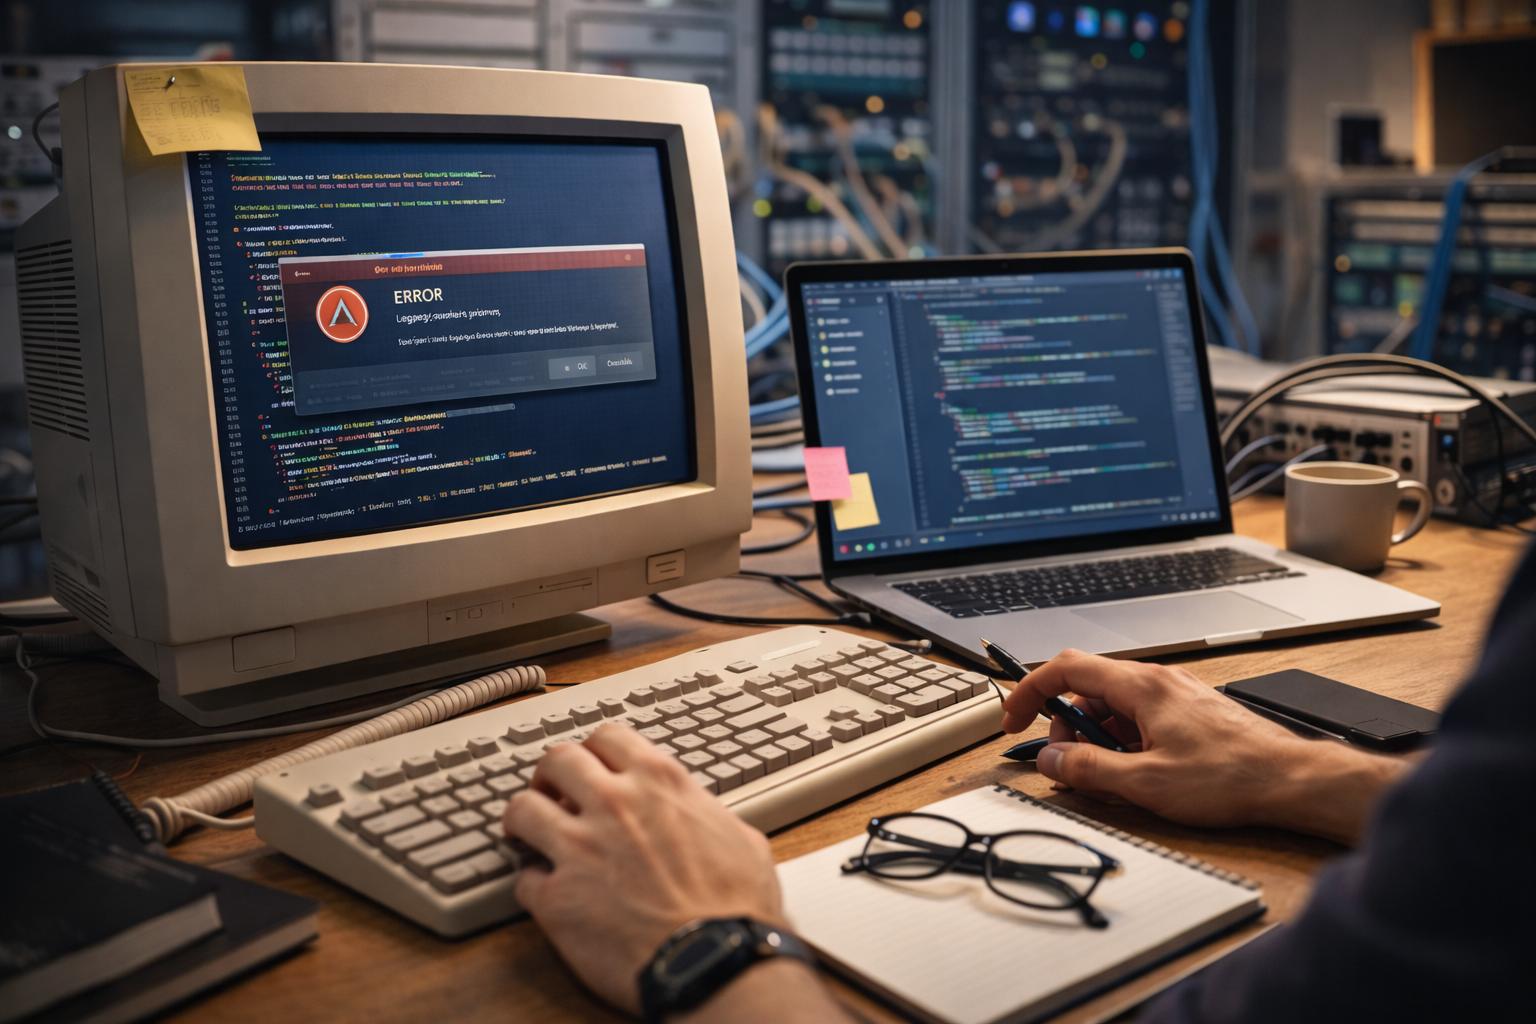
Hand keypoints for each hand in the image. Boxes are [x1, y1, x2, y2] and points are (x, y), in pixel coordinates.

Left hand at [502, 724, 785, 1014]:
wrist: (716, 962)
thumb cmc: (737, 910)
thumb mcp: (740, 839)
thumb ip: (706, 814)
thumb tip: (702, 816)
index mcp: (659, 783)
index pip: (607, 737)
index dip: (594, 752)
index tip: (591, 766)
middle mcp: (613, 804)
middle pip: (556, 760)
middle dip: (550, 777)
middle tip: (552, 795)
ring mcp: (579, 849)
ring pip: (522, 809)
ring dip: (523, 821)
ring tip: (528, 837)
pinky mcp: (556, 899)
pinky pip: (522, 879)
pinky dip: (531, 885)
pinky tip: (546, 894)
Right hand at [1000, 650, 1407, 844]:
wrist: (1292, 780)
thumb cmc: (1231, 776)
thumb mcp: (1145, 782)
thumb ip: (1089, 769)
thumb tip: (1051, 760)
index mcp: (1140, 687)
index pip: (1066, 668)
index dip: (1030, 691)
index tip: (1013, 718)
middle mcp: (1157, 681)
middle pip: (1088, 689)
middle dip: (1066, 726)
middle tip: (1067, 764)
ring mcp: (1176, 695)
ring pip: (1114, 707)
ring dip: (1096, 738)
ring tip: (1107, 775)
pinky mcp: (1191, 713)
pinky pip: (1140, 718)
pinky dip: (1124, 741)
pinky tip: (1137, 773)